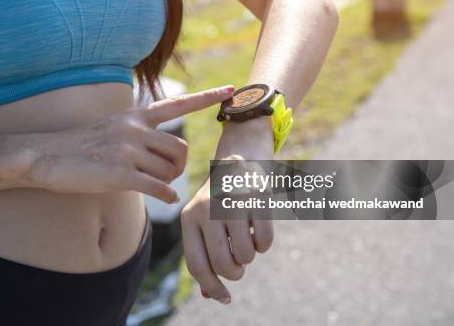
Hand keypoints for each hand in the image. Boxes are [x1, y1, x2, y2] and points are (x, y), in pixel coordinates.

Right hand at [0, 85, 233, 202]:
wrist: (48, 155)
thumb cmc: (83, 145)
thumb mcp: (114, 128)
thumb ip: (141, 133)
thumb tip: (170, 153)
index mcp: (137, 116)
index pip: (178, 104)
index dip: (207, 97)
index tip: (231, 89)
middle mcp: (136, 129)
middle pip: (180, 149)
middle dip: (178, 167)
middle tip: (166, 175)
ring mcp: (128, 150)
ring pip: (169, 171)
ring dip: (165, 182)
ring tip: (149, 183)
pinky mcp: (120, 173)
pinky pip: (157, 187)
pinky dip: (164, 195)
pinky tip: (161, 198)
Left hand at [181, 117, 274, 303]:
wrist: (239, 155)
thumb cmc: (219, 198)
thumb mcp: (203, 221)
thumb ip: (205, 254)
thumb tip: (210, 295)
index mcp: (189, 217)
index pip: (197, 264)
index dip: (211, 287)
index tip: (224, 298)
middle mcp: (207, 209)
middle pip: (223, 263)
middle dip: (235, 273)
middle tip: (239, 266)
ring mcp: (233, 202)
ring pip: (246, 255)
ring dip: (250, 256)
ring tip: (246, 240)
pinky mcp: (258, 198)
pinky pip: (264, 241)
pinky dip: (264, 244)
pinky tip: (258, 229)